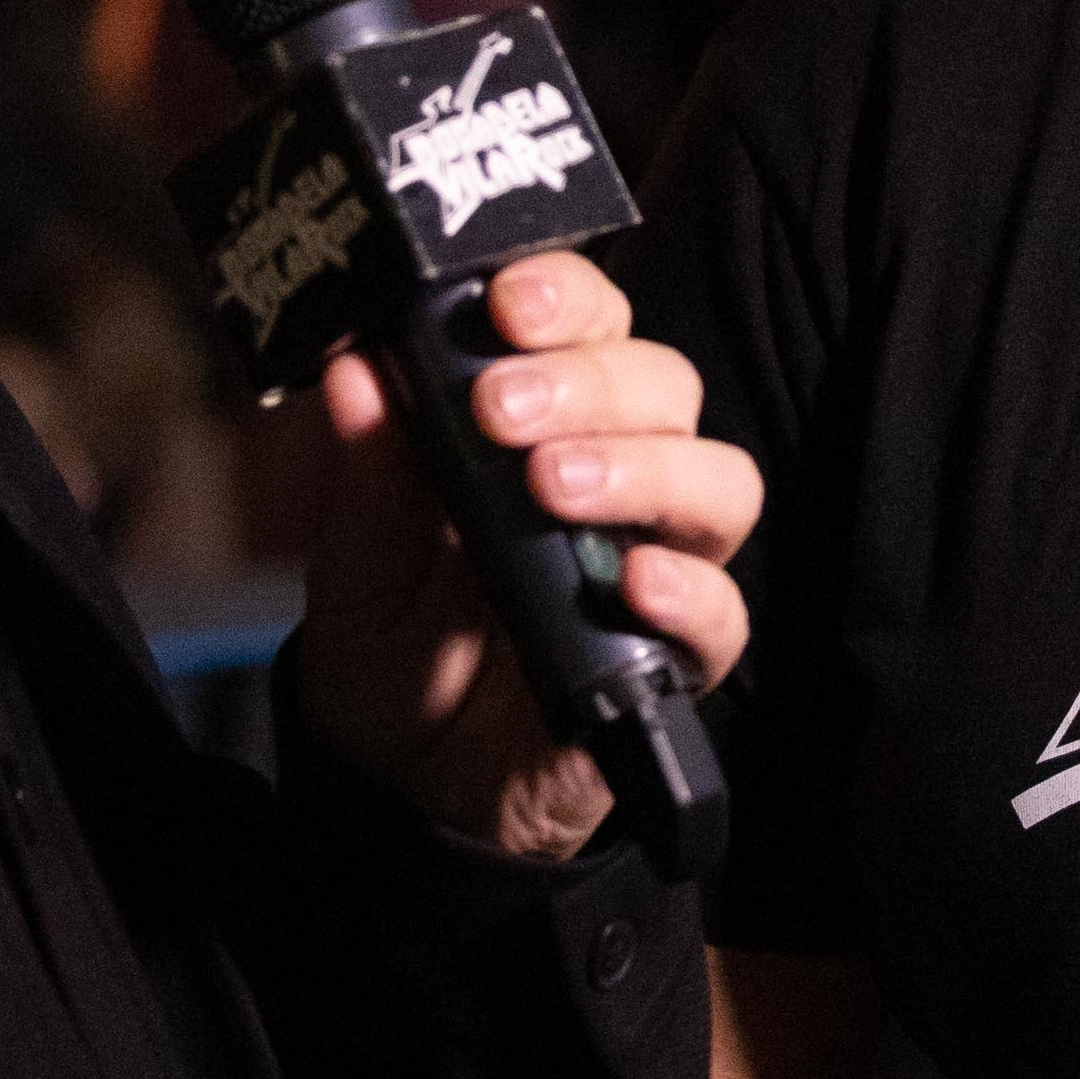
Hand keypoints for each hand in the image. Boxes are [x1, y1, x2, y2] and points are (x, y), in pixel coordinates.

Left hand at [273, 248, 755, 860]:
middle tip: (499, 408)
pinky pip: (724, 617)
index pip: (591, 324)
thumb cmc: (393, 646)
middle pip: (664, 387)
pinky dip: (690, 591)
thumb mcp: (356, 559)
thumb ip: (370, 471)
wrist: (400, 783)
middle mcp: (619, 477)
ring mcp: (656, 565)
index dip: (567, 295)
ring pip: (718, 481)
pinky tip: (631, 584)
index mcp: (545, 423)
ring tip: (552, 488)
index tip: (507, 300)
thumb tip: (354, 363)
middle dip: (588, 382)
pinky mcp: (674, 661)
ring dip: (643, 467)